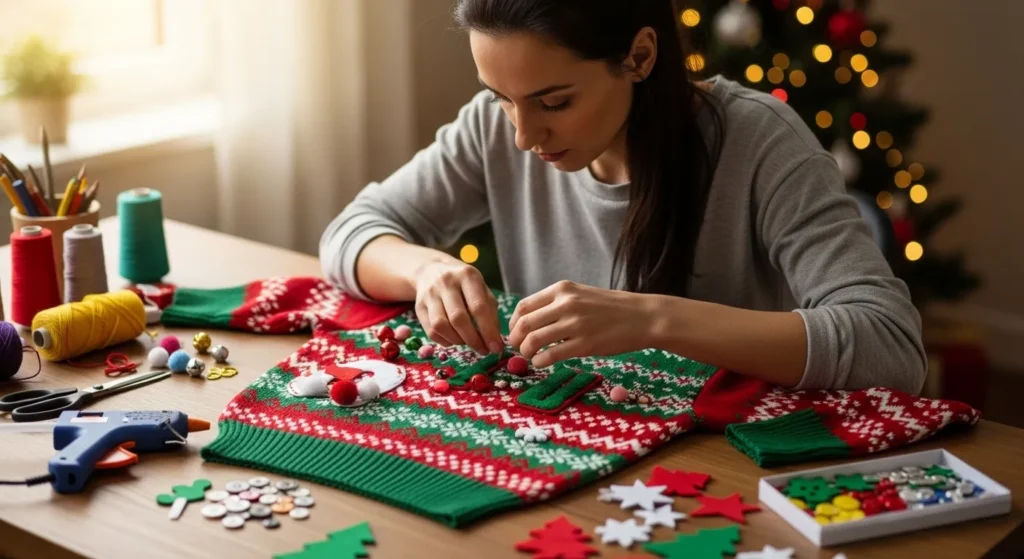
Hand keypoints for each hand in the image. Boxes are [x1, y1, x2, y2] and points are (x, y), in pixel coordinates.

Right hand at [413, 259, 503, 354]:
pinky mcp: (419, 306)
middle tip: (483, 350)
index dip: (488, 330)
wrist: (432, 270)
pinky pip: (431, 331)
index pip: (478, 307)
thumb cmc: (464, 284)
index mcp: (467, 275)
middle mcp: (446, 282)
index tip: (496, 347)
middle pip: (458, 318)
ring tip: (468, 343)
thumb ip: (490, 312)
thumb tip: (494, 341)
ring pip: (441, 326)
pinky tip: (454, 340)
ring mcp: (429, 294)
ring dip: (457, 341)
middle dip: (473, 339)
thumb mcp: (482, 289)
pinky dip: (445, 341)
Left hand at [508, 280, 655, 367]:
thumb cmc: (611, 308)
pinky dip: (540, 361)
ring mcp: (575, 324)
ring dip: (525, 352)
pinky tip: (542, 362)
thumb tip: (529, 321)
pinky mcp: (585, 344)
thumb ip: (557, 304)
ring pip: (533, 340)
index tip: (516, 333)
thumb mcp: (581, 294)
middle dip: (515, 339)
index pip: (524, 306)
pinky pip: (550, 355)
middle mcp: (566, 304)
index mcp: (562, 289)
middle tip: (518, 348)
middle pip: (524, 324)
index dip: (513, 323)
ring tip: (530, 356)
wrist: (643, 317)